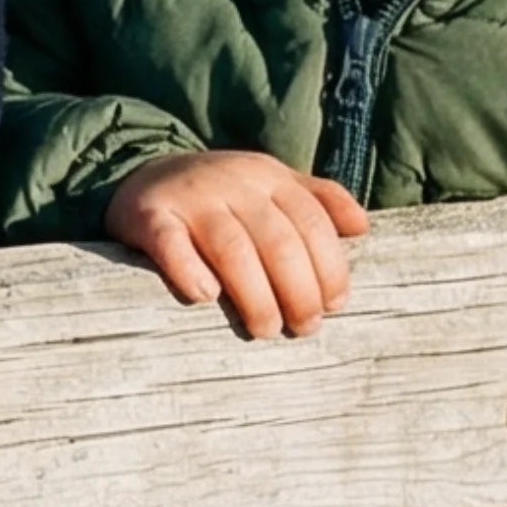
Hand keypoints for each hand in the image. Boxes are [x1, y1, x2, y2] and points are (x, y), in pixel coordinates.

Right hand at [109, 151, 371, 338]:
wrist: (144, 177)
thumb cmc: (221, 198)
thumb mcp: (270, 186)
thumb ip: (318, 201)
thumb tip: (362, 228)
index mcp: (268, 177)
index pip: (311, 222)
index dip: (329, 267)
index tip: (334, 306)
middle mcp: (233, 183)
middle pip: (277, 240)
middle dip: (299, 290)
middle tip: (304, 329)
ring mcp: (190, 199)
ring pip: (232, 248)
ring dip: (254, 294)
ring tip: (265, 329)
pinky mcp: (149, 216)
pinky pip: (170, 244)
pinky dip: (189, 272)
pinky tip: (204, 298)